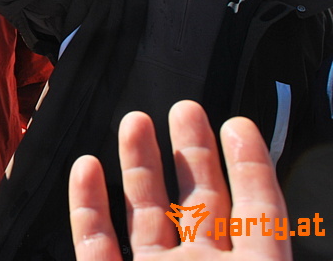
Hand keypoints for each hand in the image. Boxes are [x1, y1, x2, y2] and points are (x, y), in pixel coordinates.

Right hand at [69, 100, 290, 260]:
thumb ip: (262, 232)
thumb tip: (267, 212)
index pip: (257, 213)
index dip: (249, 166)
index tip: (236, 123)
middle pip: (199, 202)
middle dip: (191, 151)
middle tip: (184, 108)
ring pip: (143, 216)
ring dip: (138, 165)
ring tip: (136, 120)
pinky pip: (95, 244)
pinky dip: (86, 206)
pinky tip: (86, 168)